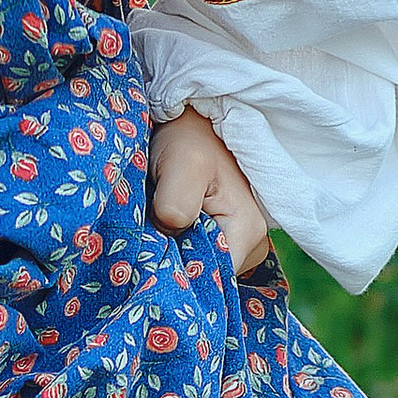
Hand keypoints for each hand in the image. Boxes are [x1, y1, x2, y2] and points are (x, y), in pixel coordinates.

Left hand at [147, 108, 272, 271]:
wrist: (194, 117)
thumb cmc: (190, 137)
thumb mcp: (183, 163)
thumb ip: (176, 204)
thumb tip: (169, 235)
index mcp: (247, 232)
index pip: (212, 281)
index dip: (178, 277)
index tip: (148, 262)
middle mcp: (252, 244)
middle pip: (208, 277)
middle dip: (174, 266)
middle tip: (144, 243)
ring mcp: (240, 241)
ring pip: (202, 266)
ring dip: (175, 255)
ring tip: (153, 230)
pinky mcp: (226, 234)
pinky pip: (201, 255)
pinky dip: (179, 246)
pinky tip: (163, 230)